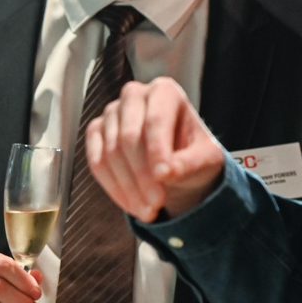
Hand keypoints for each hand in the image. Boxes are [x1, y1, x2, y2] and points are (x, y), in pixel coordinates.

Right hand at [84, 77, 227, 221]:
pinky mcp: (96, 132)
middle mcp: (134, 96)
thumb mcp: (205, 160)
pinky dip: (114, 188)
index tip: (164, 177)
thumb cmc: (193, 154)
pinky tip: (132, 205)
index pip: (155, 120)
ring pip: (111, 154)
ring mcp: (111, 113)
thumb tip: (166, 173)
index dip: (157, 151)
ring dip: (129, 188)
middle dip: (142, 176)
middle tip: (157, 203)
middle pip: (128, 137)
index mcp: (165, 92)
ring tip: (148, 211)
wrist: (177, 163)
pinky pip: (97, 163)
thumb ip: (189, 164)